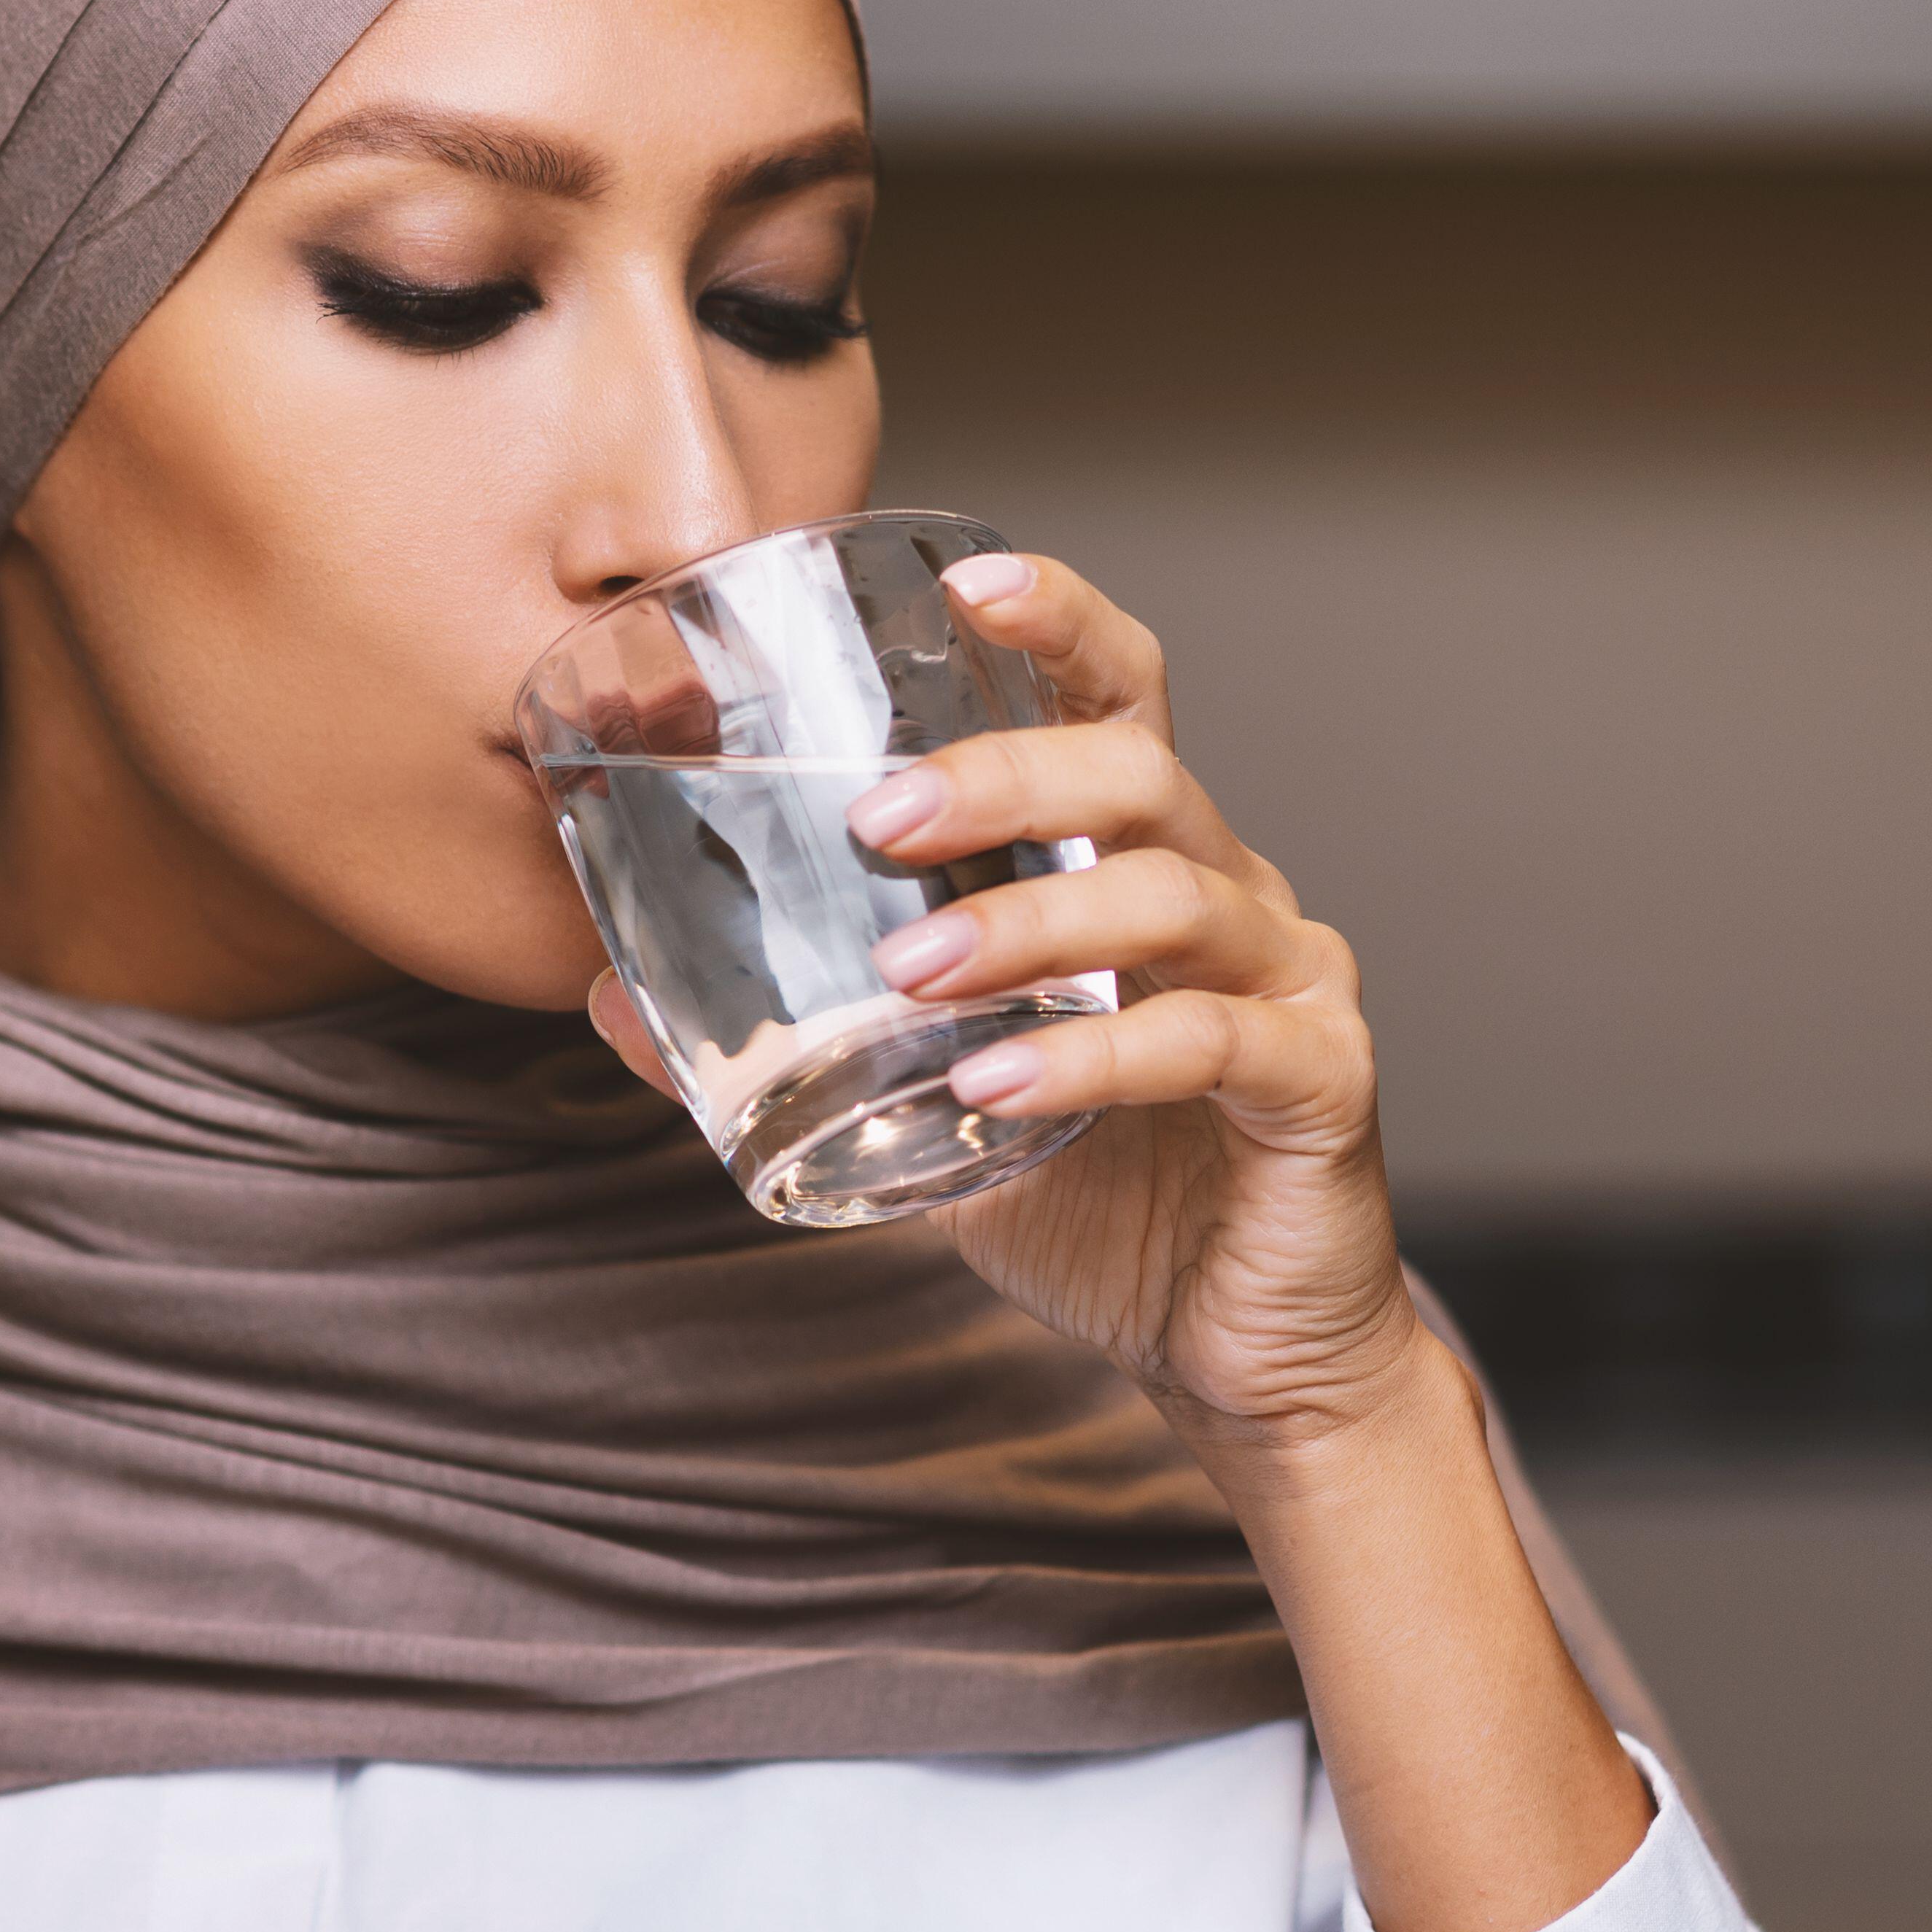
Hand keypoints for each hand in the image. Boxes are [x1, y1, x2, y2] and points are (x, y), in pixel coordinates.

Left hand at [588, 549, 1425, 1444]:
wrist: (1242, 1352)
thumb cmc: (1095, 1202)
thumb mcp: (921, 1111)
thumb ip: (794, 1046)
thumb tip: (607, 998)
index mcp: (1141, 865)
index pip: (1119, 698)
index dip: (1059, 620)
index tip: (966, 580)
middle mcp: (1232, 894)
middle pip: (1140, 773)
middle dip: (1004, 780)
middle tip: (878, 819)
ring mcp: (1291, 982)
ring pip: (1172, 900)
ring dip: (1029, 926)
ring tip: (910, 975)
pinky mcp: (1323, 1086)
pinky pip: (1212, 1045)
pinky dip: (1095, 1055)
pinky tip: (996, 1089)